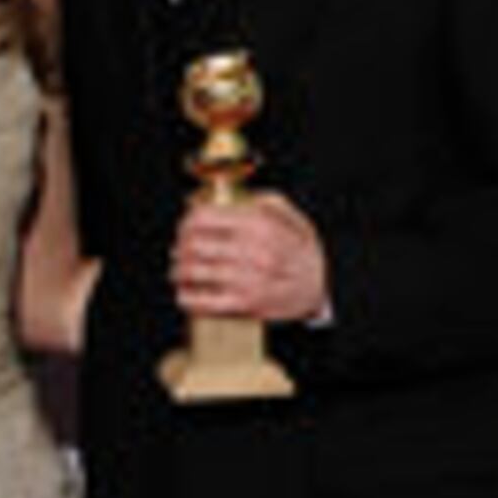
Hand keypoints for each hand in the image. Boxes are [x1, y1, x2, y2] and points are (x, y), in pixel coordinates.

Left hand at [170, 194, 325, 324]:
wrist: (319, 288)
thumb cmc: (301, 252)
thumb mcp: (291, 217)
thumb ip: (262, 202)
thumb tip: (226, 194)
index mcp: (259, 225)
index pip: (202, 218)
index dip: (187, 222)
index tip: (185, 227)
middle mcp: (252, 251)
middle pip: (192, 245)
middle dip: (180, 247)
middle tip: (179, 251)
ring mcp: (247, 279)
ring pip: (192, 272)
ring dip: (178, 272)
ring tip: (179, 271)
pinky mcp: (244, 304)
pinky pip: (201, 301)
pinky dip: (186, 297)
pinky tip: (184, 292)